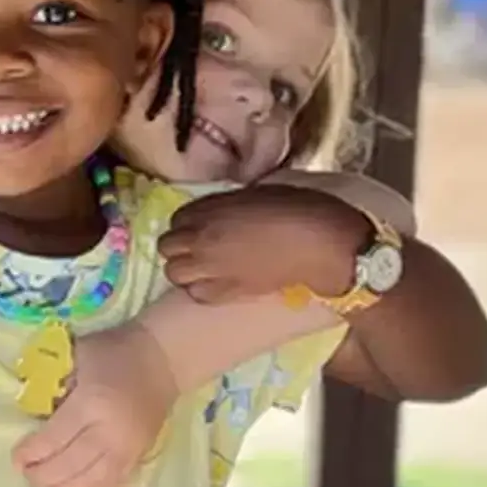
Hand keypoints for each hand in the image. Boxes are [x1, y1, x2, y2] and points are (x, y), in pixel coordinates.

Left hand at [12, 322, 176, 486]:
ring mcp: (126, 450)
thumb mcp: (78, 356)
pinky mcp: (137, 459)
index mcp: (91, 404)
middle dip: (41, 475)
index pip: (53, 439)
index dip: (30, 453)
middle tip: (26, 471)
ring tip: (46, 481)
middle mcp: (108, 433)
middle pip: (67, 468)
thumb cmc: (114, 352)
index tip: (16, 457)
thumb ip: (54, 382)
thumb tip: (33, 410)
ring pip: (88, 485)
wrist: (162, 360)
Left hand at [158, 185, 368, 302]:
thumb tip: (221, 208)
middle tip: (199, 246)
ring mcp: (212, 269)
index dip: (189, 222)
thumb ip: (228, 202)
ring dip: (185, 269)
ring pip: (173, 273)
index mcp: (208, 210)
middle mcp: (201, 240)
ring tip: (204, 266)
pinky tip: (216, 283)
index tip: (203, 224)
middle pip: (166, 247)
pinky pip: (196, 294)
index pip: (176, 218)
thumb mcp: (256, 192)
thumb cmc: (297, 207)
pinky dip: (200, 289)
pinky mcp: (228, 293)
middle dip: (178, 245)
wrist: (320, 244)